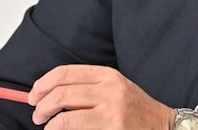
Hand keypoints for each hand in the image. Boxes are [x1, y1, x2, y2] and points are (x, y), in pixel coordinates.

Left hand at [28, 64, 175, 128]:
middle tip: (37, 115)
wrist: (163, 126)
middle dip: (42, 106)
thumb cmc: (134, 110)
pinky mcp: (113, 128)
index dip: (43, 84)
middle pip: (61, 94)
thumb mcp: (113, 88)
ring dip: (49, 123)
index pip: (65, 73)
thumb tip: (47, 94)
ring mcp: (112, 111)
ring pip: (66, 116)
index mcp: (106, 74)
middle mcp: (109, 89)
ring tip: (47, 126)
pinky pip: (76, 129)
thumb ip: (86, 87)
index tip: (34, 95)